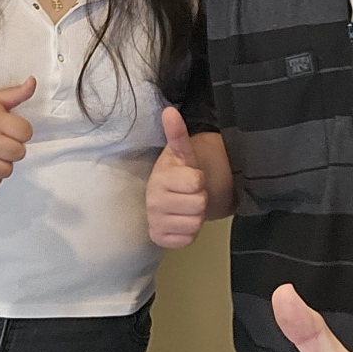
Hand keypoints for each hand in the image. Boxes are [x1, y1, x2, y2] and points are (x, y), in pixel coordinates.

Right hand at [146, 107, 207, 247]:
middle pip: (199, 205)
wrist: (169, 196)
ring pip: (195, 223)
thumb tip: (170, 111)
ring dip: (196, 216)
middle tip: (189, 193)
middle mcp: (152, 202)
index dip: (199, 179)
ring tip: (186, 206)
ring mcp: (155, 222)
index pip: (196, 182)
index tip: (190, 177)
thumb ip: (177, 133)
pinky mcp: (159, 240)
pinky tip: (181, 220)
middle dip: (199, 198)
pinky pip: (188, 240)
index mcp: (158, 179)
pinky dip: (189, 232)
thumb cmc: (178, 172)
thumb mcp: (182, 152)